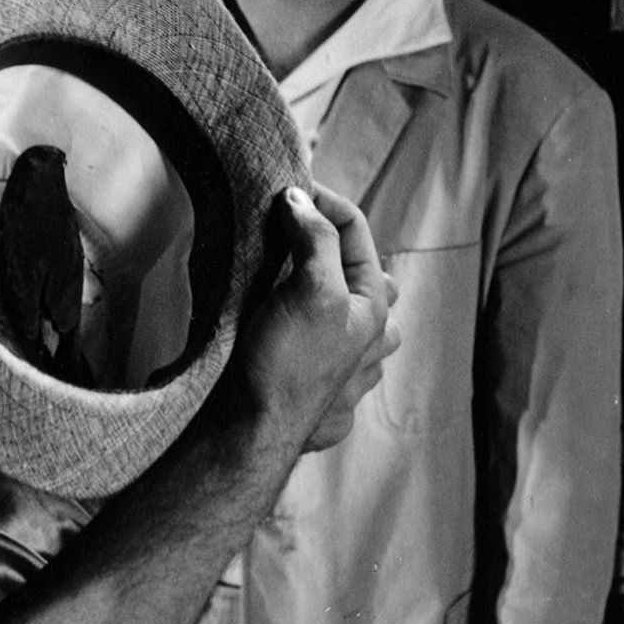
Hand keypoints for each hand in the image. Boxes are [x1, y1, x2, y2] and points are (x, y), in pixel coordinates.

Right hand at [230, 183, 398, 453]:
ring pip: (350, 317)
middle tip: (292, 235)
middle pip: (360, 274)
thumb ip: (315, 238)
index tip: (283, 189)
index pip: (355, 229)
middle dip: (331, 248)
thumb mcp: (310, 287)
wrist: (250, 434)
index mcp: (373, 307)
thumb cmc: (286, 363)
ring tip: (293, 284)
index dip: (320, 200)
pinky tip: (288, 336)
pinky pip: (327, 354)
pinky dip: (310, 335)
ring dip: (327, 295)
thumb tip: (302, 201)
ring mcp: (349, 372)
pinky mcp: (322, 397)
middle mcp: (370, 340)